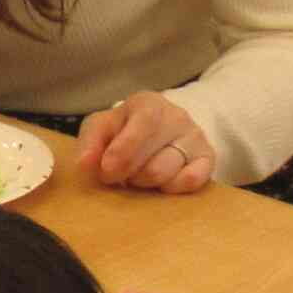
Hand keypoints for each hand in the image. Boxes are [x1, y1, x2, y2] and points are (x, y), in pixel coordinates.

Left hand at [77, 91, 217, 195]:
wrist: (162, 129)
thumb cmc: (125, 129)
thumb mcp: (102, 127)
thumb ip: (90, 142)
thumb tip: (84, 164)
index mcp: (149, 104)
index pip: (144, 123)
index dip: (124, 151)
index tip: (108, 171)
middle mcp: (177, 117)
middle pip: (153, 160)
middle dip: (129, 175)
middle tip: (120, 175)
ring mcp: (195, 138)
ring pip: (168, 173)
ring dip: (145, 182)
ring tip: (138, 175)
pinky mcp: (208, 158)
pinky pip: (192, 181)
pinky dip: (170, 188)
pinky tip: (160, 182)